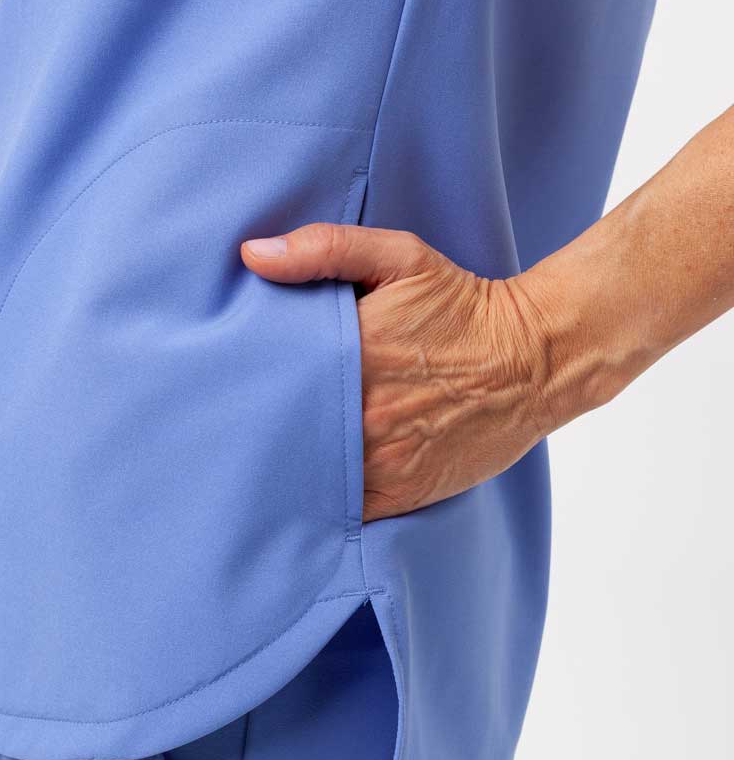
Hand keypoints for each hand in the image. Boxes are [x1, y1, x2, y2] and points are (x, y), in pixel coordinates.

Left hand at [241, 225, 552, 521]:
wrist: (533, 359)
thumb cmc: (461, 306)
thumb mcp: (399, 258)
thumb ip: (324, 249)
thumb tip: (252, 255)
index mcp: (351, 356)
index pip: (269, 379)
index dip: (243, 383)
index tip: (227, 379)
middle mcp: (362, 416)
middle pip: (282, 433)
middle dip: (256, 429)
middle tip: (231, 424)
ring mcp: (382, 460)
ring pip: (307, 477)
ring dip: (284, 469)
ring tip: (258, 458)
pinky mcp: (401, 492)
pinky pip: (343, 511)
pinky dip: (320, 503)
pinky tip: (302, 491)